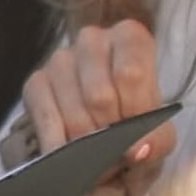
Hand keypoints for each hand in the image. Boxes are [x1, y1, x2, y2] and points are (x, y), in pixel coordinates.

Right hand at [22, 18, 171, 195]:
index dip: (133, 113)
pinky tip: (69, 156)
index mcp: (130, 39)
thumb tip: (137, 150)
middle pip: (99, 96)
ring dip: (85, 144)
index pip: (130, 74)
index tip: (136, 137)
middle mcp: (92, 40)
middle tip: (115, 151)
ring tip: (96, 155)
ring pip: (72, 112)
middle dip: (108, 135)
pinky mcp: (35, 82)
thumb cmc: (137, 128)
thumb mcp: (160, 137)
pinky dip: (59, 146)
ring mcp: (59, 60)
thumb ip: (157, 142)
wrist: (108, 140)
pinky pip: (46, 120)